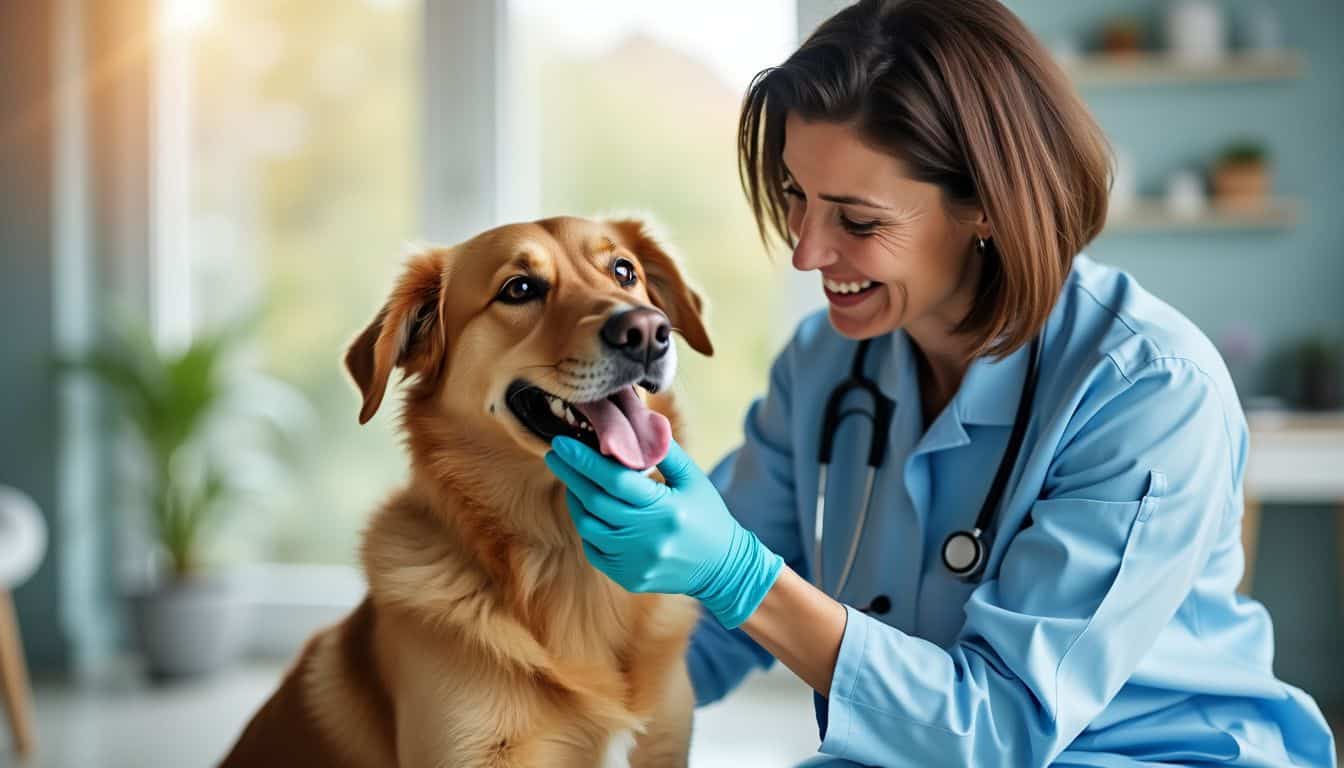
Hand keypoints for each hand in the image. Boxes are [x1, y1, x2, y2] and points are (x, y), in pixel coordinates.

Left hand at [545, 436, 783, 628]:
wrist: (722, 567)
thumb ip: (665, 453)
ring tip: (573, 481)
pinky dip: (588, 528)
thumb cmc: (708, 515)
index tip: (562, 443)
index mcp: (665, 508)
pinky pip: (595, 550)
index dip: (584, 460)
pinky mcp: (630, 577)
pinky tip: (589, 510)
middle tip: (555, 454)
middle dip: (571, 475)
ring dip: (576, 501)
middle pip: (595, 501)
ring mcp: (637, 561)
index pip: (615, 480)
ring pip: (590, 527)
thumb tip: (639, 425)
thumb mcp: (693, 479)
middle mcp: (648, 537)